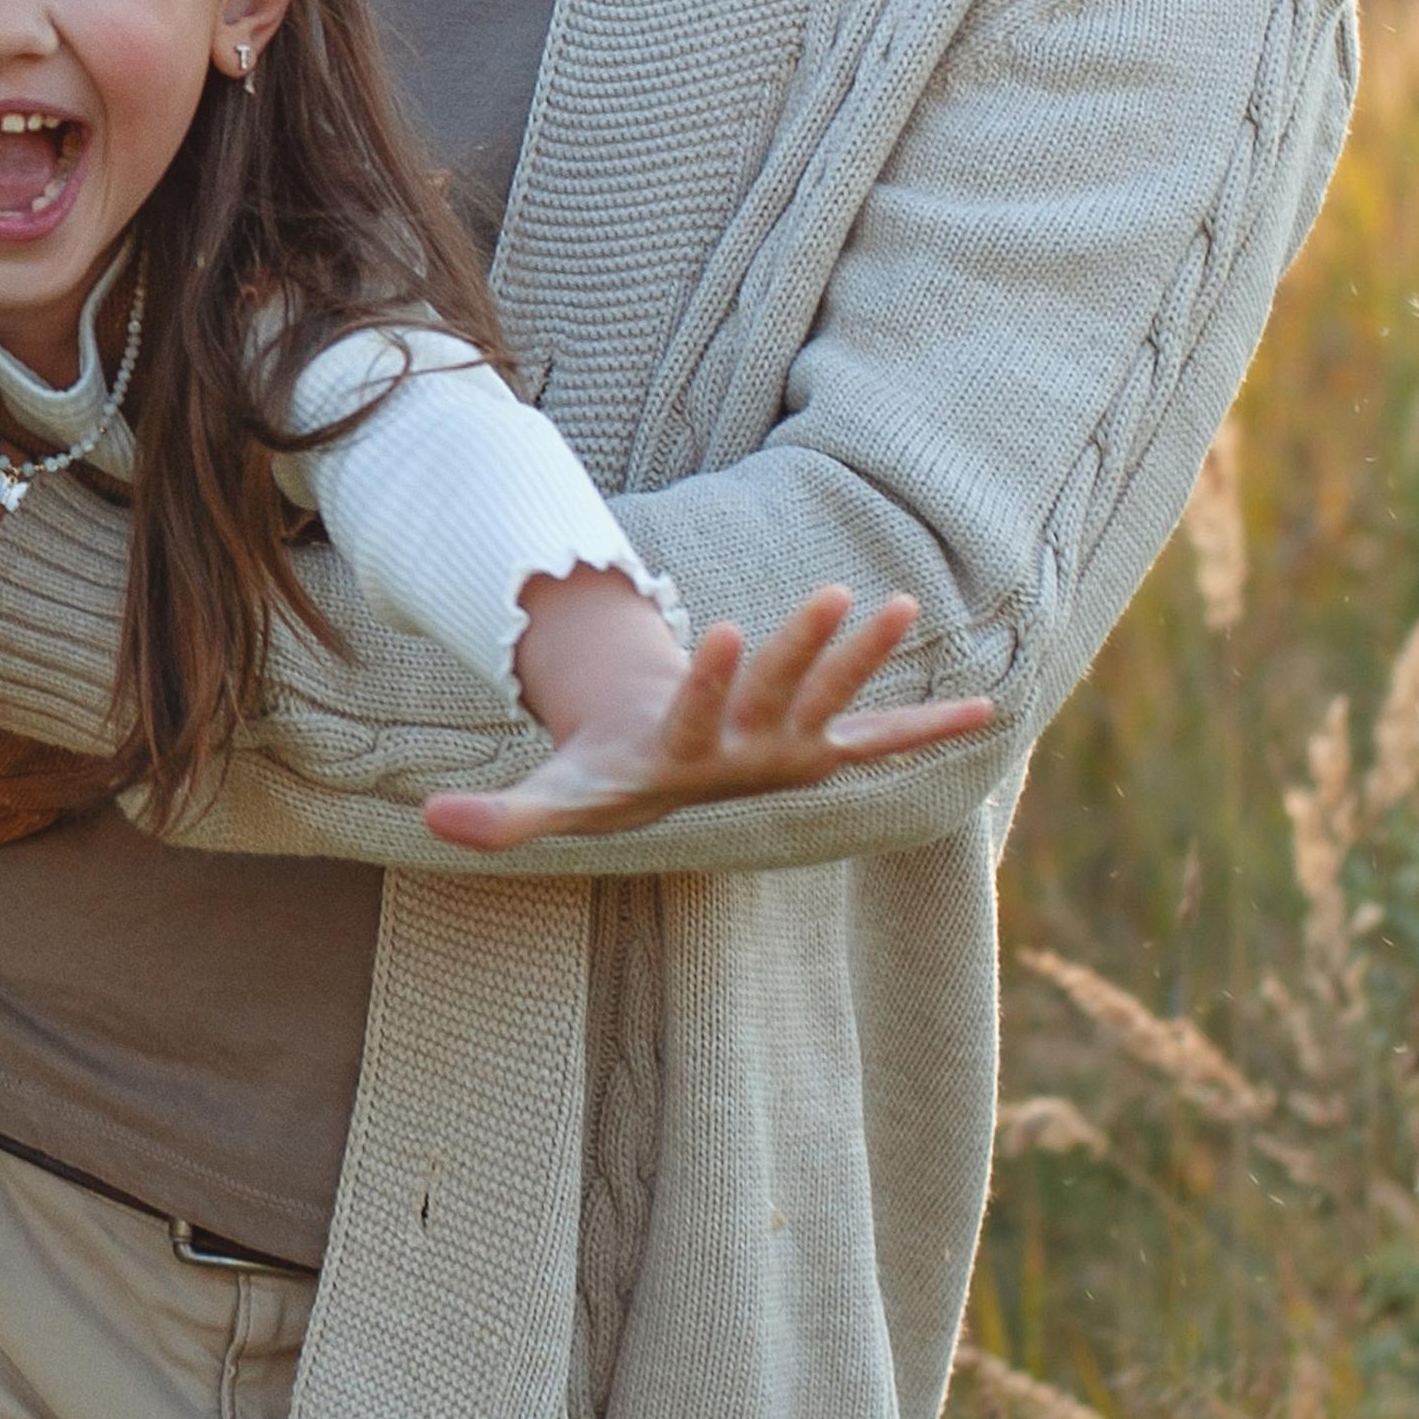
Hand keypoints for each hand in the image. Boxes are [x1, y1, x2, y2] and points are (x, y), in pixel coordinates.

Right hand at [419, 588, 995, 853]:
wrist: (658, 794)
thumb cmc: (603, 781)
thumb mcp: (555, 797)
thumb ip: (502, 821)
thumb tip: (435, 825)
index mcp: (686, 760)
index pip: (702, 718)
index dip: (717, 678)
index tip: (731, 626)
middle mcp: (749, 760)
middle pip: (779, 698)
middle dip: (806, 650)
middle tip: (836, 593)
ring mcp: (789, 755)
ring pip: (832, 701)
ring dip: (867, 656)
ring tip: (901, 603)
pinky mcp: (816, 751)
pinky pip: (881, 741)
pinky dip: (929, 728)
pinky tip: (983, 711)